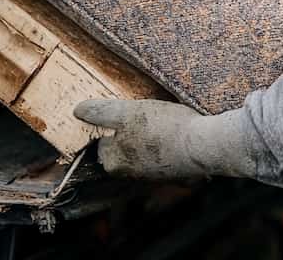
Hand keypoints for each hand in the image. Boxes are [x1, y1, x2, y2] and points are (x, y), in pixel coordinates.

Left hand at [73, 99, 253, 179]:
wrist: (204, 145)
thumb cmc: (163, 130)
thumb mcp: (127, 113)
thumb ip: (102, 112)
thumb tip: (77, 110)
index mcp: (114, 162)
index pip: (102, 141)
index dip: (108, 123)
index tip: (118, 110)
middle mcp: (131, 173)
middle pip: (122, 146)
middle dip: (128, 130)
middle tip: (139, 111)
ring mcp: (153, 172)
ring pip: (142, 148)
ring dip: (147, 134)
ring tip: (157, 116)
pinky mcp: (173, 167)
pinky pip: (161, 151)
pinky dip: (164, 139)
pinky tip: (173, 126)